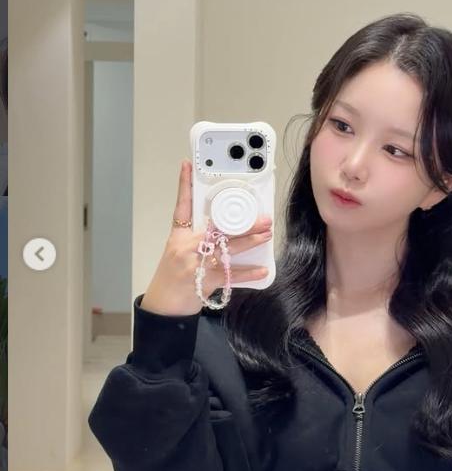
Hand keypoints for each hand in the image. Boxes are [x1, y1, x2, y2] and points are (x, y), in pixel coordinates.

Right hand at [140, 159, 272, 315]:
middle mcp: (186, 246)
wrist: (164, 305)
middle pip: (217, 228)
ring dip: (250, 241)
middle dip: (243, 222)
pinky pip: (231, 275)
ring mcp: (195, 263)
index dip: (184, 184)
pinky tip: (263, 270)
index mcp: (179, 236)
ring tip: (267, 235)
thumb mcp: (179, 251)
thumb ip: (198, 238)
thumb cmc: (173, 277)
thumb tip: (226, 229)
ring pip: (227, 248)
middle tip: (264, 217)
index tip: (188, 165)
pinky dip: (248, 273)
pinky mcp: (204, 281)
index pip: (181, 205)